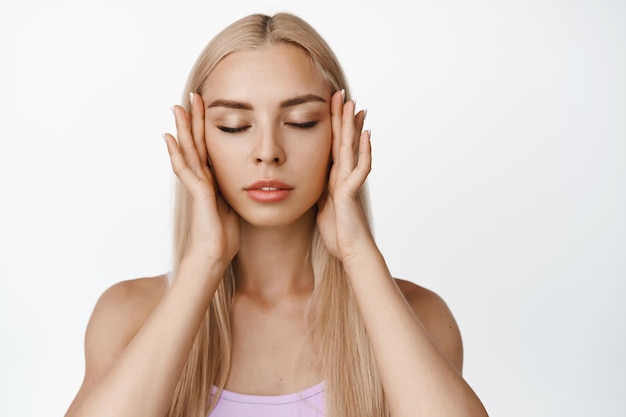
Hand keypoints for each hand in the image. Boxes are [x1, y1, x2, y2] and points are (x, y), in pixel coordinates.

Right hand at [163, 93, 239, 269]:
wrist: (213, 256)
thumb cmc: (224, 236)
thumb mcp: (235, 205)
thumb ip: (236, 190)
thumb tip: (250, 179)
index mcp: (213, 180)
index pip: (209, 148)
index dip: (208, 128)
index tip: (208, 107)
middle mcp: (202, 179)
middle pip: (196, 144)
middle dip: (193, 120)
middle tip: (190, 96)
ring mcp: (197, 186)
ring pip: (188, 152)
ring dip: (182, 130)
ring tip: (176, 108)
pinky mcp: (197, 194)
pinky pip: (185, 170)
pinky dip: (176, 154)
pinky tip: (170, 138)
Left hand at [316, 90, 373, 262]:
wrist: (350, 250)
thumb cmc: (338, 232)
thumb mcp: (321, 207)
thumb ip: (320, 191)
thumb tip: (314, 182)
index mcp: (332, 178)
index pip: (331, 145)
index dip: (331, 126)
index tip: (330, 105)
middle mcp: (342, 176)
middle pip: (342, 141)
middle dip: (342, 118)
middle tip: (343, 94)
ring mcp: (349, 183)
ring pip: (351, 150)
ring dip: (353, 128)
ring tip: (356, 106)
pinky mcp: (351, 193)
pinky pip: (360, 169)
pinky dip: (364, 152)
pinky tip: (366, 135)